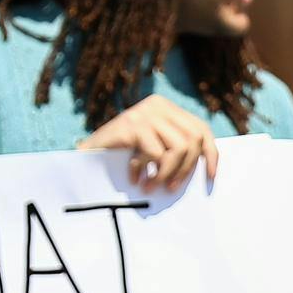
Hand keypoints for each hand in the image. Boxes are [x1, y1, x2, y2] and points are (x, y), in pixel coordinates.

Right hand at [78, 95, 218, 191]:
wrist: (82, 156)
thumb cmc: (119, 156)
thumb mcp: (152, 146)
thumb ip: (174, 145)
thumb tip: (208, 163)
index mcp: (165, 107)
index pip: (200, 129)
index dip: (210, 155)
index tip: (209, 178)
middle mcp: (156, 105)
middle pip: (193, 139)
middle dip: (185, 169)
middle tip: (170, 188)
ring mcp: (143, 113)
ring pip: (178, 148)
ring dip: (167, 173)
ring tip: (152, 187)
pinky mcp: (131, 124)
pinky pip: (155, 153)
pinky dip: (147, 170)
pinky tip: (134, 178)